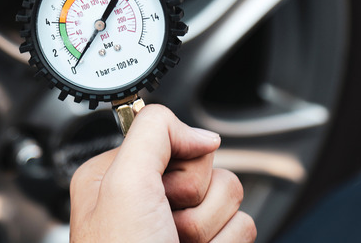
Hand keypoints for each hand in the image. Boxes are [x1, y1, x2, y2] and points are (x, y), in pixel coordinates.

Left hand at [69, 104, 255, 242]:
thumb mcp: (122, 184)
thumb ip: (154, 133)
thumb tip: (201, 134)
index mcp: (117, 175)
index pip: (170, 137)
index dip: (174, 164)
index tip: (159, 191)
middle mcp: (149, 197)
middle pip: (206, 166)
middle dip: (195, 199)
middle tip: (166, 226)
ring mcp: (180, 226)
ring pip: (230, 195)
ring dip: (210, 227)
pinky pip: (243, 226)